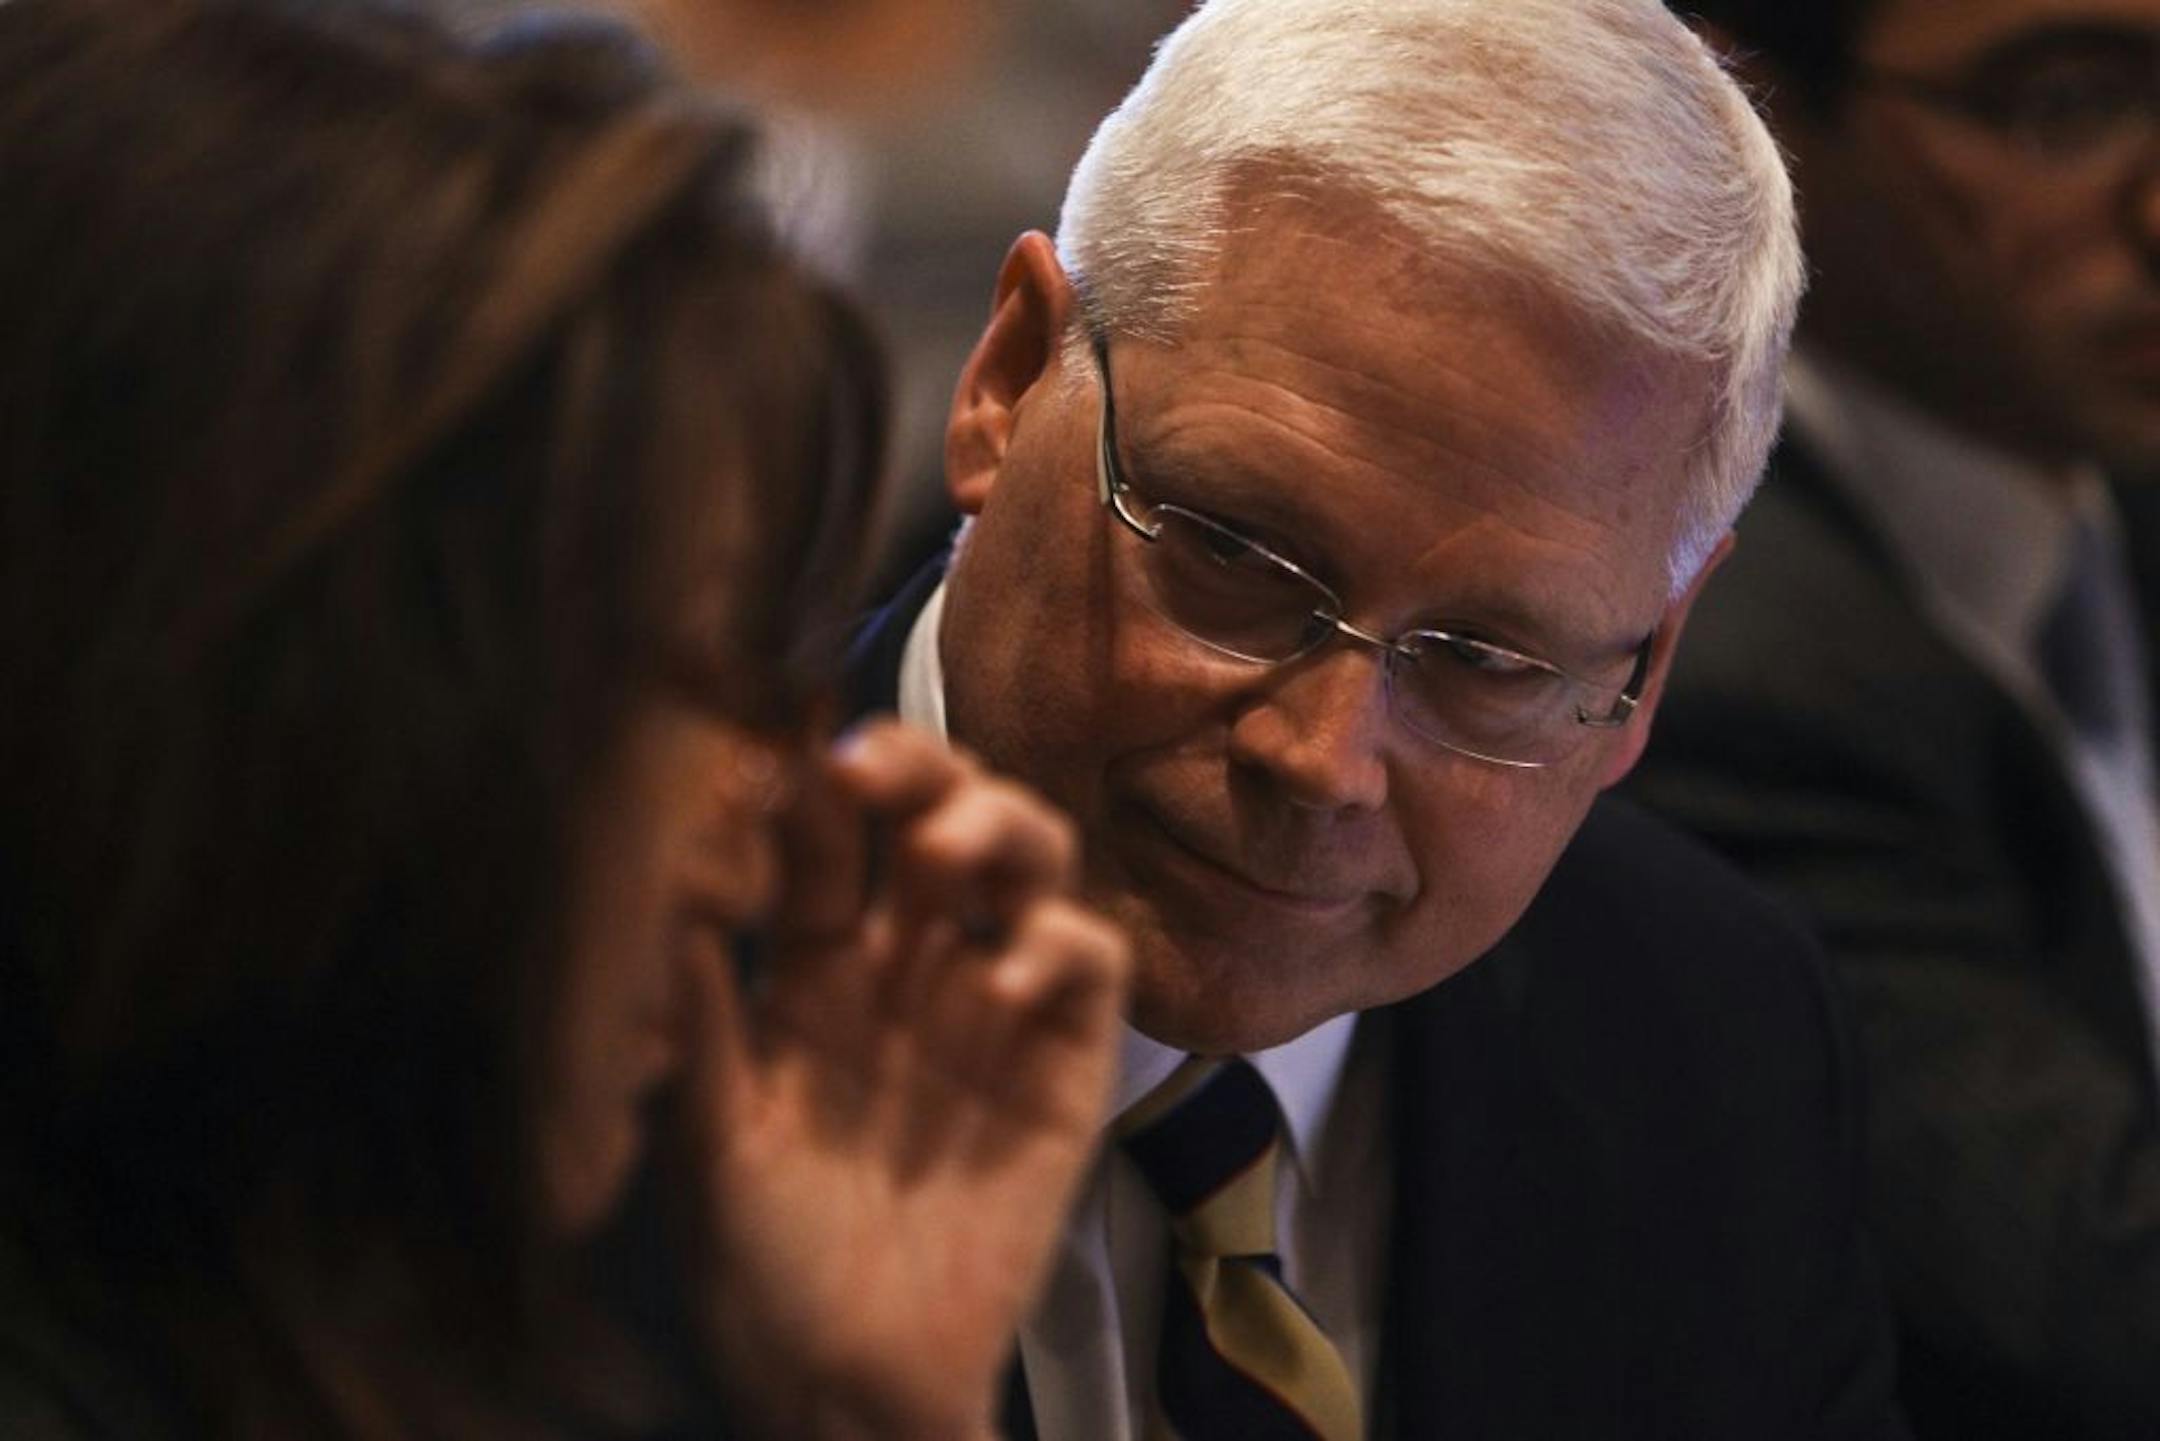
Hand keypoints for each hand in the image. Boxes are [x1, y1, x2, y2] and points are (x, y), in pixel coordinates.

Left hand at [673, 720, 1127, 1440]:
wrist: (849, 1387)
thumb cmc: (759, 1273)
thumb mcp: (708, 1147)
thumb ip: (704, 1022)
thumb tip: (678, 891)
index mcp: (812, 974)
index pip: (824, 845)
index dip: (810, 793)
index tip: (781, 759)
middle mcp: (909, 968)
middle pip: (933, 821)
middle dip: (913, 768)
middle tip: (868, 764)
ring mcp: (994, 1007)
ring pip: (1024, 863)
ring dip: (995, 825)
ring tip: (944, 847)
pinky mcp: (1065, 1064)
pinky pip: (1089, 965)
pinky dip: (1059, 944)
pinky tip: (1005, 974)